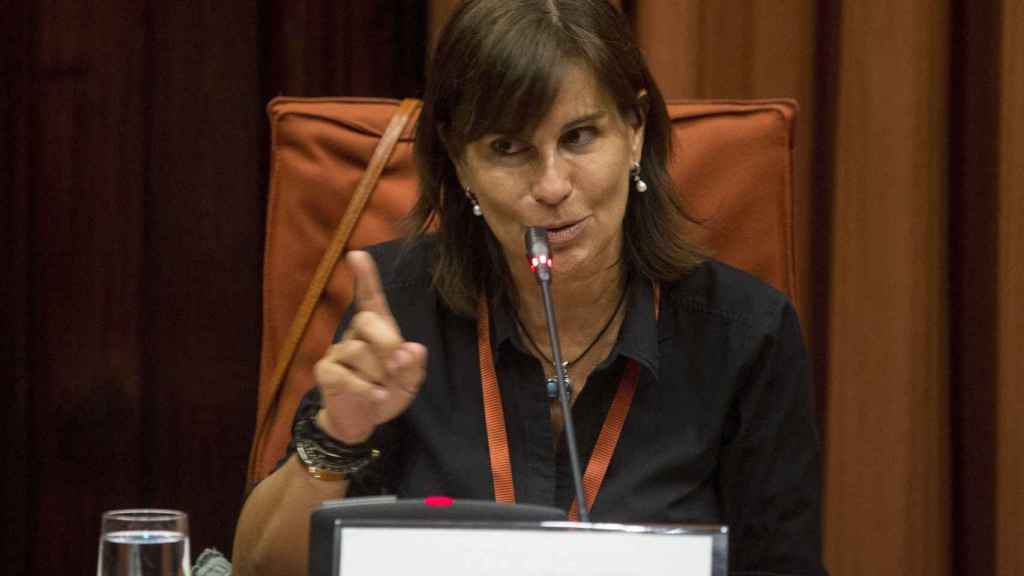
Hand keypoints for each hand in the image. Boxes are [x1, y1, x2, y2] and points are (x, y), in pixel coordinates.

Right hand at [312, 250, 426, 443]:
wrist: (362, 422)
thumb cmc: (387, 392)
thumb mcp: (410, 382)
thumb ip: (414, 366)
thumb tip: (412, 349)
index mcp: (376, 330)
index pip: (370, 299)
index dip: (365, 277)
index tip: (357, 254)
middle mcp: (354, 335)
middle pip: (366, 321)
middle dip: (387, 342)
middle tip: (397, 367)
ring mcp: (337, 352)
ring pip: (358, 352)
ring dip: (379, 375)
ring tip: (383, 390)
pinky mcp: (326, 373)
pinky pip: (345, 375)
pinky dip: (366, 390)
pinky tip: (376, 398)